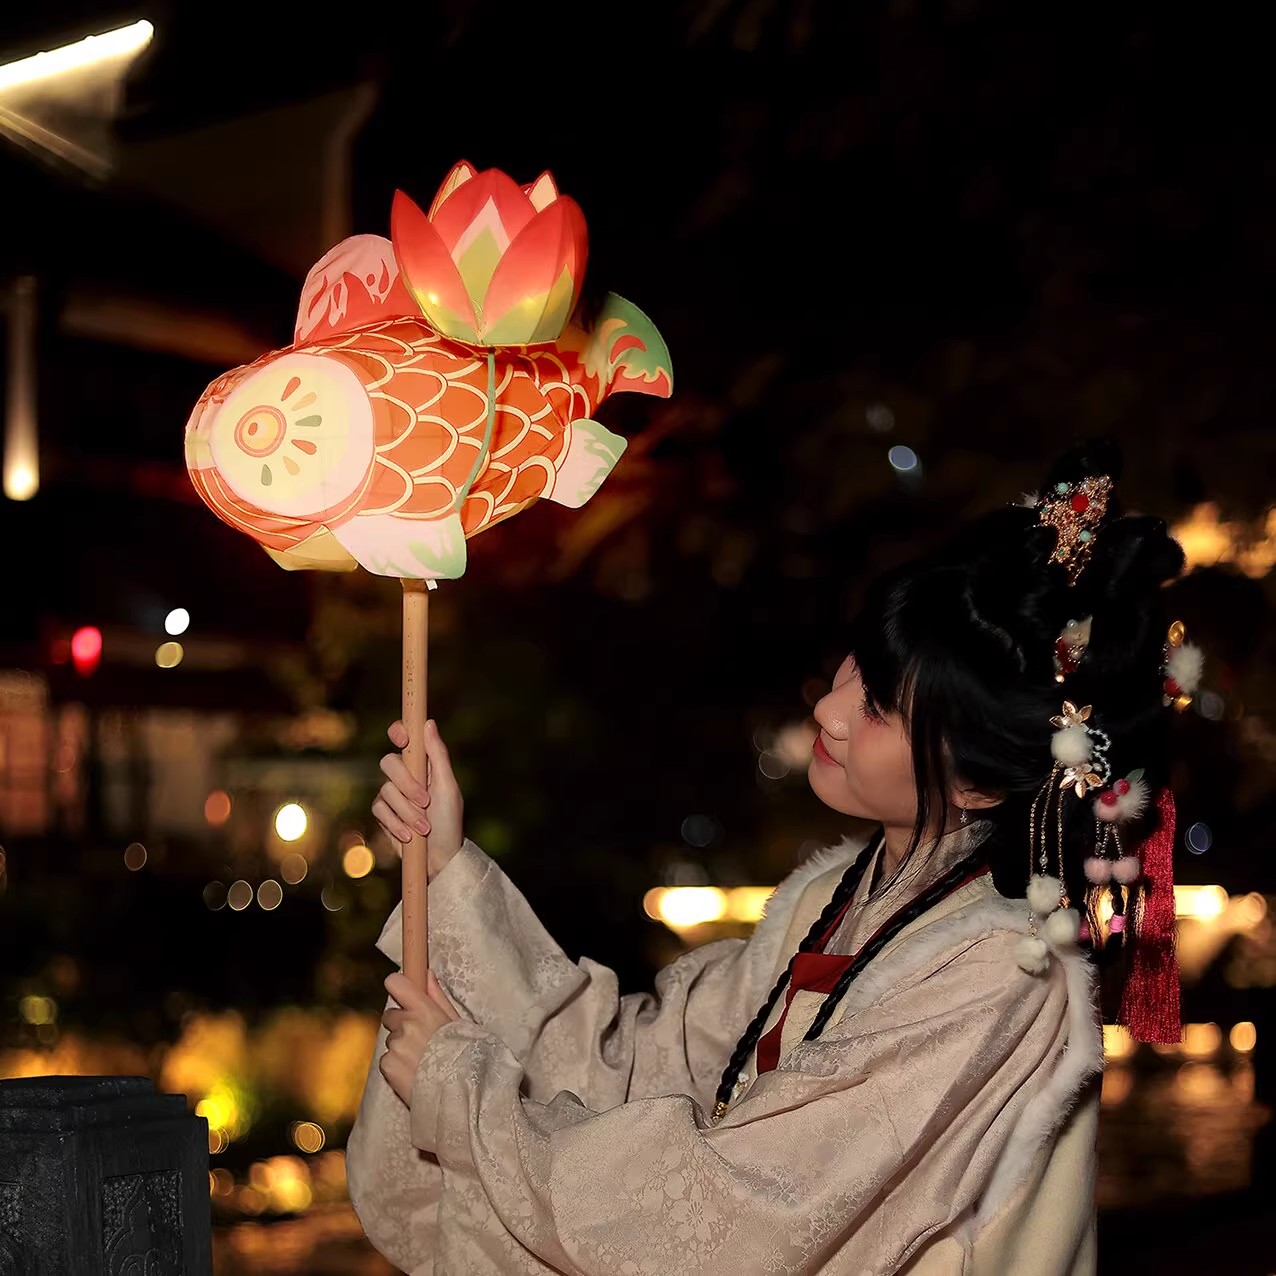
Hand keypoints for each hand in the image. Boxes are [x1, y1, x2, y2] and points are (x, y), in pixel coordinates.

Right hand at [373, 719, 464, 878]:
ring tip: (424, 826)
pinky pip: (379, 809)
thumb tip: (428, 723)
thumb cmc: (449, 821)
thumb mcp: (448, 787)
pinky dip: (396, 823)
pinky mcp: (383, 813)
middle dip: (406, 784)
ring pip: (385, 790)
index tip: (402, 737)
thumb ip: (438, 755)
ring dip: (407, 811)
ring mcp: (392, 793)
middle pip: (389, 762)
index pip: (405, 737)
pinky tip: (409, 835)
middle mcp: (406, 774)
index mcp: (424, 763)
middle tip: (425, 801)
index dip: (398, 730)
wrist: (439, 857)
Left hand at [378, 970, 459, 1104]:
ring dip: (401, 1047)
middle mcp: (406, 1025)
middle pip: (391, 1015)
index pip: (395, 983)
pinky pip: (387, 1060)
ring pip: (391, 1040)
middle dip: (401, 1024)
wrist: (459, 1095)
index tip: (403, 994)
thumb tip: (427, 974)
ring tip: (423, 1062)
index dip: (398, 987)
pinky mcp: (388, 1066)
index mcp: (424, 1010)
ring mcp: (395, 1046)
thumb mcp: (458, 1022)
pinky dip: (397, 1066)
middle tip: (421, 1040)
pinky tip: (415, 1073)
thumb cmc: (465, 1056)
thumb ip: (438, 997)